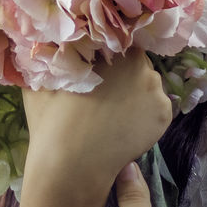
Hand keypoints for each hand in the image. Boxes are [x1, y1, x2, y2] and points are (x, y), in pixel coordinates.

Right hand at [21, 47, 172, 191]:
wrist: (72, 163)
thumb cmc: (53, 119)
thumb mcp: (42, 80)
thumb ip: (50, 57)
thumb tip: (46, 43)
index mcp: (112, 50)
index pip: (117, 45)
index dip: (107, 59)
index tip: (97, 73)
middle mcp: (141, 64)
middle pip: (136, 64)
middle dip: (123, 75)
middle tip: (105, 95)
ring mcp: (156, 91)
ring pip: (148, 86)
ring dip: (136, 94)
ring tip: (114, 113)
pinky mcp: (164, 115)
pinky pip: (157, 109)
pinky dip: (145, 116)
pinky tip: (124, 126)